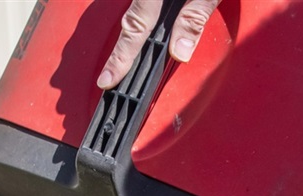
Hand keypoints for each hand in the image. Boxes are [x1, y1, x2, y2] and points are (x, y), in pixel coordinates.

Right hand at [97, 0, 220, 88]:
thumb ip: (194, 16)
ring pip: (135, 9)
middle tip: (108, 79)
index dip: (121, 58)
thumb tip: (179, 52)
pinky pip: (143, 4)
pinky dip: (140, 19)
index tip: (108, 80)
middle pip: (131, 20)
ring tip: (120, 62)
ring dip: (131, 35)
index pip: (136, 28)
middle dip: (120, 51)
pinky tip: (140, 35)